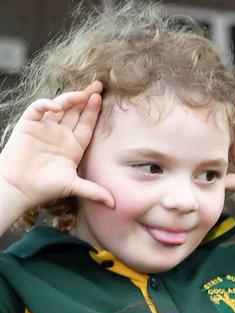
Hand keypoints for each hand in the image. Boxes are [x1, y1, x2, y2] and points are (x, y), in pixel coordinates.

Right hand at [0, 81, 113, 210]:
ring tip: (81, 93)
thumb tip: (114, 204)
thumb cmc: (45, 188)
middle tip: (97, 84)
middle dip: (86, 97)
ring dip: (69, 99)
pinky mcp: (28, 126)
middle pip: (75, 112)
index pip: (87, 124)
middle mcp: (60, 134)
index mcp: (73, 146)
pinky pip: (37, 110)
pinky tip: (55, 104)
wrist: (19, 188)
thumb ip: (94, 191)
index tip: (101, 98)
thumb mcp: (74, 187)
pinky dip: (45, 105)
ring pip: (59, 108)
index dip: (94, 111)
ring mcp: (44, 129)